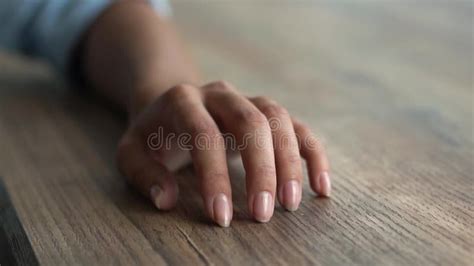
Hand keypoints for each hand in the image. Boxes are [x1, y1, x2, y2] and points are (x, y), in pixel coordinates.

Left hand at [116, 81, 329, 226]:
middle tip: (263, 214)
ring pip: (279, 119)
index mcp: (183, 100)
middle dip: (261, 169)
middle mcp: (220, 94)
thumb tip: (166, 200)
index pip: (204, 134)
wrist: (174, 104)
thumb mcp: (131, 152)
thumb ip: (142, 173)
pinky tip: (321, 187)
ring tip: (291, 204)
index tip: (221, 217)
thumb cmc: (154, 135)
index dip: (214, 176)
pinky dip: (313, 155)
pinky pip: (298, 128)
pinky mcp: (266, 113)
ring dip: (290, 162)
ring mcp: (248, 99)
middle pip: (251, 121)